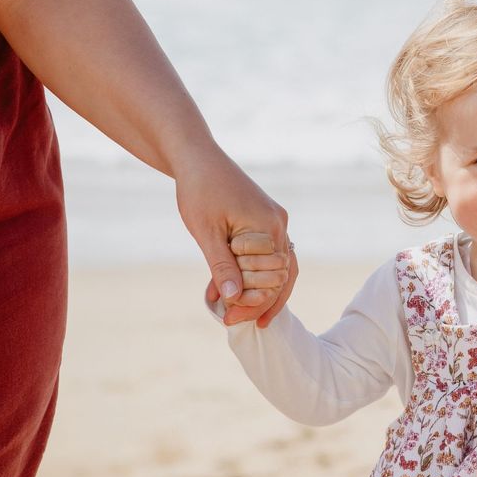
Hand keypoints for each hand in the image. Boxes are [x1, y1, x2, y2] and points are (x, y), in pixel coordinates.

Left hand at [175, 151, 295, 327]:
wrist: (196, 157)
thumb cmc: (199, 190)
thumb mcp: (206, 233)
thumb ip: (222, 266)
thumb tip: (234, 300)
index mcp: (269, 226)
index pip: (272, 278)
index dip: (252, 302)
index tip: (227, 318)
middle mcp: (279, 224)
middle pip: (280, 276)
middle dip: (255, 300)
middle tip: (228, 319)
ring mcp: (275, 221)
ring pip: (278, 267)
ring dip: (258, 290)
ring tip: (238, 313)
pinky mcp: (265, 220)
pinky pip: (268, 254)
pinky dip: (254, 273)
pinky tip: (236, 289)